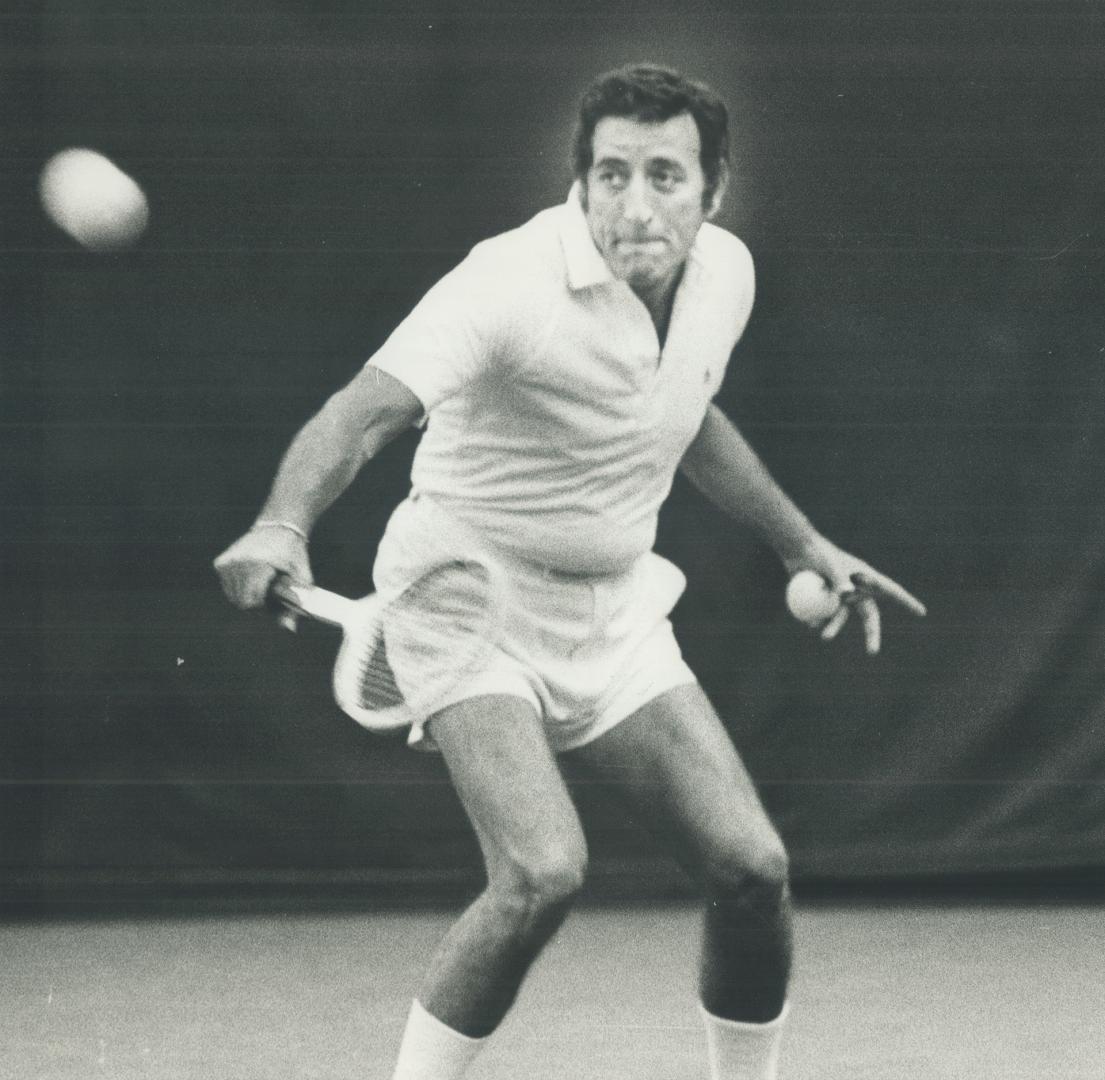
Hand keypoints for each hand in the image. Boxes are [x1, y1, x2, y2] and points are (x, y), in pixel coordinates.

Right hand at [213, 524, 312, 626]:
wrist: (279, 527)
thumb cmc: (292, 554)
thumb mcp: (300, 578)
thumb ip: (294, 606)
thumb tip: (289, 631)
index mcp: (258, 565)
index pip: (252, 602)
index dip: (264, 606)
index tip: (275, 598)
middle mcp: (238, 563)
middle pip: (242, 603)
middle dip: (256, 603)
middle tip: (270, 590)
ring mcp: (227, 562)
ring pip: (233, 597)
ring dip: (247, 595)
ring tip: (262, 581)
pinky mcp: (220, 563)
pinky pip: (227, 588)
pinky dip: (239, 588)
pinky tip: (251, 576)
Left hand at [784, 539, 925, 655]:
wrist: (797, 550)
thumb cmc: (818, 552)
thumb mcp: (830, 563)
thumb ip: (839, 578)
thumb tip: (847, 594)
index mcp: (866, 577)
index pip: (892, 591)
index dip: (906, 602)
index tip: (922, 612)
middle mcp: (856, 589)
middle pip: (869, 615)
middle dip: (872, 634)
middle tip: (873, 652)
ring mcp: (840, 595)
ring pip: (842, 617)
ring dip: (834, 627)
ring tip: (824, 636)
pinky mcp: (824, 599)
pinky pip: (825, 615)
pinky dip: (818, 621)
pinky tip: (808, 623)